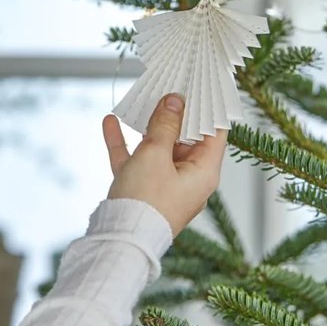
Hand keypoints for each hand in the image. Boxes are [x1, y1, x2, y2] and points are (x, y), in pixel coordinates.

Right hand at [103, 94, 226, 237]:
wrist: (119, 241)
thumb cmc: (145, 202)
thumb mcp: (156, 154)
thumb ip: (165, 124)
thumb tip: (176, 100)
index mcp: (204, 172)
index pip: (215, 132)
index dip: (209, 107)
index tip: (202, 84)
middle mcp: (188, 179)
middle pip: (185, 138)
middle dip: (173, 112)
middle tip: (168, 84)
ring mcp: (164, 185)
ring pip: (158, 148)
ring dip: (147, 126)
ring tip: (141, 98)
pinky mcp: (142, 191)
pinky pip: (136, 161)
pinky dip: (125, 143)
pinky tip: (111, 122)